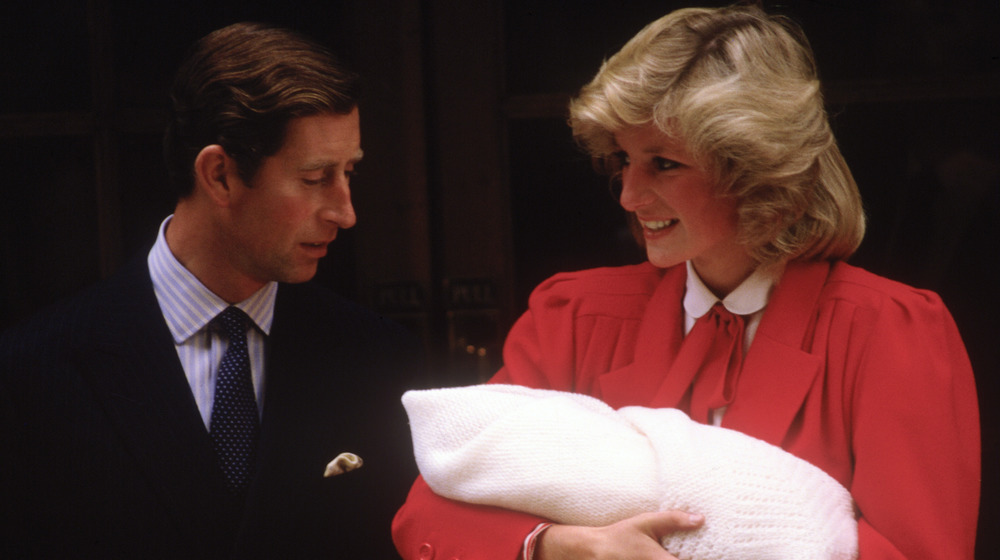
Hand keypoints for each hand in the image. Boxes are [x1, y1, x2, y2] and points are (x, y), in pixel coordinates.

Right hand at [535, 511, 703, 559]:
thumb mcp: (646, 523)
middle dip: (693, 558)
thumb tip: (700, 519)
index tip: (719, 553)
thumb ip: (674, 520)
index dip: (709, 559)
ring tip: (683, 552)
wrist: (593, 553)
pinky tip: (671, 555)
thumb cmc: (620, 537)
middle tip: (703, 552)